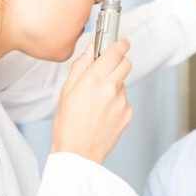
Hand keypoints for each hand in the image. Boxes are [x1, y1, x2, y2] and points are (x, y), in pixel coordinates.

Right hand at [52, 39, 132, 163]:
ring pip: (123, 82)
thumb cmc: (68, 125)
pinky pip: (125, 99)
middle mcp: (111, 88)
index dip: (120, 44)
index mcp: (93, 80)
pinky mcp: (128, 113)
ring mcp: (122, 101)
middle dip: (118, 62)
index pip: (114, 52)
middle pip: (126, 63)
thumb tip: (90, 49)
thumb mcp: (66, 92)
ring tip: (97, 102)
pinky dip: (117, 101)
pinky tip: (103, 113)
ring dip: (114, 85)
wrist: (79, 154)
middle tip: (107, 69)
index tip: (122, 41)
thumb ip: (81, 67)